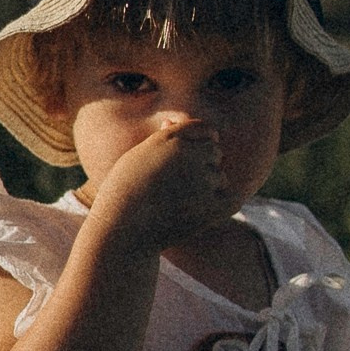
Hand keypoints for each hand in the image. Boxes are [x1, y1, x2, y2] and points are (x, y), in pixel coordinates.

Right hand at [85, 115, 230, 248]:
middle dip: (206, 163)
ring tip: (181, 201)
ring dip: (209, 187)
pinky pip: (228, 198)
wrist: (121, 228)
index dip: (203, 141)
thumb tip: (172, 122)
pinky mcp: (210, 204)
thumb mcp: (137, 157)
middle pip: (215, 151)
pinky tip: (196, 212)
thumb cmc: (123, 192)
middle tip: (185, 183)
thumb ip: (160, 139)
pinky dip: (215, 206)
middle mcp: (188, 153)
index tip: (197, 154)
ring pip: (220, 176)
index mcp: (170, 138)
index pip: (204, 129)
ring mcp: (201, 179)